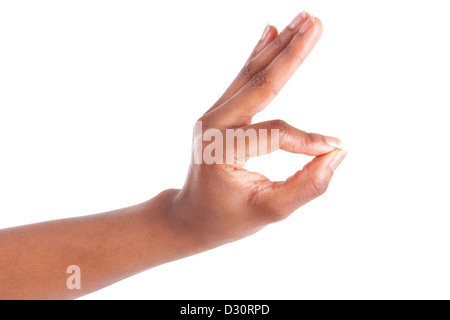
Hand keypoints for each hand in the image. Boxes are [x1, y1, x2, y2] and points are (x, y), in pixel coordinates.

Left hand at [169, 11, 346, 250]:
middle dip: (292, 53)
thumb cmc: (227, 219)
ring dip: (279, 47)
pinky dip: (257, 55)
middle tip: (316, 22)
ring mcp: (213, 115)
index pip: (276, 133)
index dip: (308, 140)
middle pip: (260, 83)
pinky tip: (269, 32)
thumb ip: (306, 185)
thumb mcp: (269, 211)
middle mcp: (213, 123)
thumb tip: (337, 153)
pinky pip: (242, 80)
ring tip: (302, 19)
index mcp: (221, 148)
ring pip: (252, 74)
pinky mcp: (218, 113)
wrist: (190, 215)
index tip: (334, 147)